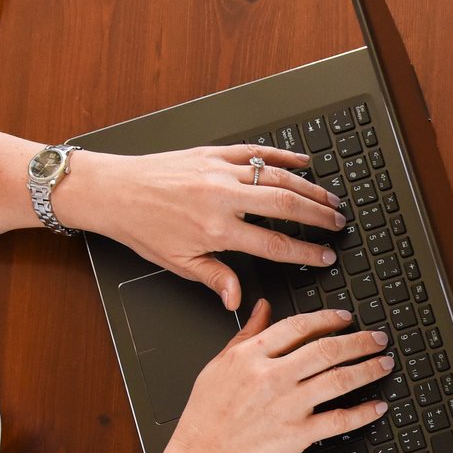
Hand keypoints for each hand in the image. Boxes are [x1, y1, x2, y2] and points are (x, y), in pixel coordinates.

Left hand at [62, 146, 346, 308]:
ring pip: (276, 176)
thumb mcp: (177, 263)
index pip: (274, 243)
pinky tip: (303, 161)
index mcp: (215, 229)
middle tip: (340, 222)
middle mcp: (221, 197)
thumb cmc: (140, 227)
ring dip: (309, 187)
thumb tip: (237, 300)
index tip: (325, 255)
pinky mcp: (211, 153)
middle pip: (285, 205)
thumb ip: (214, 278)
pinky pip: (255, 152)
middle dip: (319, 215)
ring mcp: (218, 171)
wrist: (111, 190)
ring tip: (330, 197)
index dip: (305, 251)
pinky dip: (283, 155)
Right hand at [155, 307, 391, 452]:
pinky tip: (377, 406)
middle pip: (326, 350)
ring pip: (338, 380)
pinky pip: (338, 420)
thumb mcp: (220, 365)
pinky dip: (362, 413)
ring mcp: (287, 406)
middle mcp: (273, 377)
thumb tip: (263, 308)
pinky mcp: (297, 434)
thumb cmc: (208, 415)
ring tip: (384, 363)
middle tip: (378, 339)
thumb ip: (246, 334)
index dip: (328, 319)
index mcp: (252, 356)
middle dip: (359, 341)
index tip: (345, 317)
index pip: (298, 327)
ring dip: (367, 369)